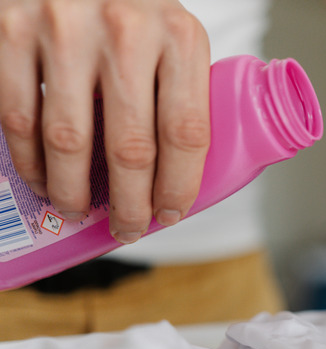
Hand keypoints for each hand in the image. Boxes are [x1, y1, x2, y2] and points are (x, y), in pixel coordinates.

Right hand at [0, 0, 210, 242]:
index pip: (186, 132)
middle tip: (128, 228)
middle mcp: (125, 31)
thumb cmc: (132, 5)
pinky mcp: (10, 29)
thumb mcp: (174, 34)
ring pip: (68, 141)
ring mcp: (63, 29)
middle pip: (130, 148)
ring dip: (72, 191)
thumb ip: (179, 89)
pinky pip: (17, 116)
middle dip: (129, 204)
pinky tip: (43, 177)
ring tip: (78, 209)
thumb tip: (178, 172)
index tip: (170, 213)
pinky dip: (30, 160)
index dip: (178, 186)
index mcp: (180, 36)